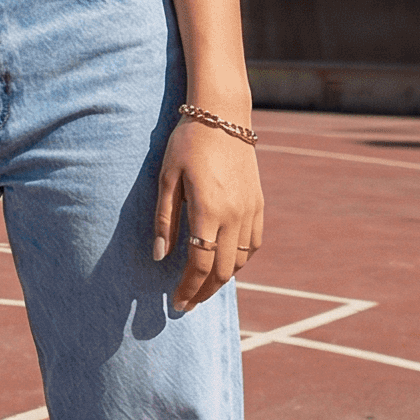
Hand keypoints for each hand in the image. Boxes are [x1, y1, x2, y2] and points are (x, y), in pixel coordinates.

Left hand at [151, 113, 263, 311]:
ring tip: (202, 285)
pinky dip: (239, 260)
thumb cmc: (187, 143)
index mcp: (208, 210)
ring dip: (222, 278)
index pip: (199, 264)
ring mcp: (250, 210)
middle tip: (188, 303)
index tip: (177, 303)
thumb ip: (165, 219)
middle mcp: (234, 215)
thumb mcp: (167, 178)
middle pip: (221, 270)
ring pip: (240, 260)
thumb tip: (160, 256)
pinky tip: (224, 262)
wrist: (222, 115)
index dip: (188, 288)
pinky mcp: (258, 203)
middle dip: (204, 291)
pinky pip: (253, 243)